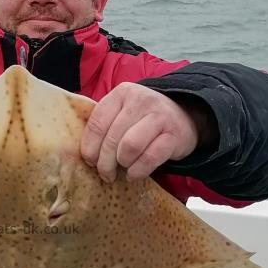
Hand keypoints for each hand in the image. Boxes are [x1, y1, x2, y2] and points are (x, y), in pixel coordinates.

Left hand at [80, 83, 205, 181]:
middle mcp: (140, 100)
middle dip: (104, 163)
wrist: (185, 116)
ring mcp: (159, 116)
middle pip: (112, 139)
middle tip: (105, 174)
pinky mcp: (174, 135)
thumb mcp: (122, 112)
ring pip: (129, 147)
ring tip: (122, 170)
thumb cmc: (144, 119)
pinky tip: (134, 174)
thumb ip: (103, 124)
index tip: (90, 161)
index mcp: (121, 93)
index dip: (90, 147)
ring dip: (122, 165)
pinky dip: (138, 171)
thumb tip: (82, 153)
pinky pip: (149, 158)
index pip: (97, 123)